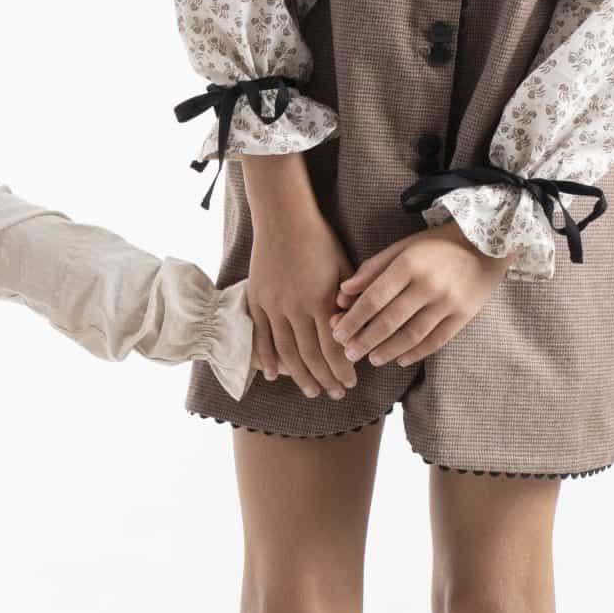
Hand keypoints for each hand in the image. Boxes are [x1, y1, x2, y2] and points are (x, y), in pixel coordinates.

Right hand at [247, 208, 359, 397]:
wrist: (283, 218)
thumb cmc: (319, 240)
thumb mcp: (343, 266)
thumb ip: (349, 298)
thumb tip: (356, 328)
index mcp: (320, 299)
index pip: (334, 344)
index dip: (343, 367)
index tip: (351, 382)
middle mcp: (296, 307)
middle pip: (311, 354)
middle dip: (325, 378)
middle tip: (336, 394)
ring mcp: (273, 305)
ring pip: (286, 351)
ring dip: (299, 375)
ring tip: (311, 391)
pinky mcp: (257, 300)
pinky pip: (261, 335)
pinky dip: (267, 358)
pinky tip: (273, 375)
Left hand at [328, 221, 510, 368]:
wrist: (486, 245)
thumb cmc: (437, 245)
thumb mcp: (402, 247)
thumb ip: (372, 269)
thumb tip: (344, 292)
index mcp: (409, 265)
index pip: (374, 298)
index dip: (354, 319)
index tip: (338, 333)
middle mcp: (429, 285)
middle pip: (390, 321)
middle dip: (366, 340)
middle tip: (349, 353)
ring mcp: (448, 302)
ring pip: (412, 335)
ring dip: (388, 351)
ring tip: (372, 359)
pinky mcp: (464, 315)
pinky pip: (437, 340)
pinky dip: (417, 353)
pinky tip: (400, 359)